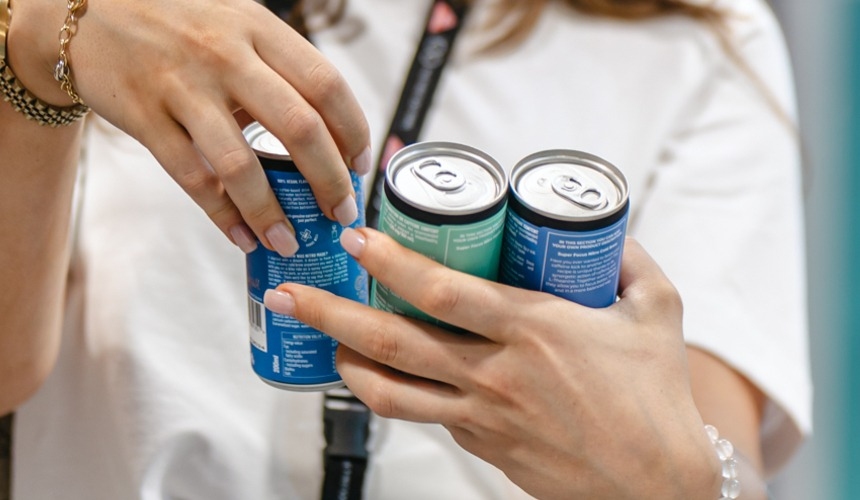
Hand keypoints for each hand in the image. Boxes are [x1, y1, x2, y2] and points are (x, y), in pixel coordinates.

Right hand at [8, 0, 370, 255]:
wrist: (88, 15)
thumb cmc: (179, 26)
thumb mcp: (236, 27)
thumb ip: (280, 70)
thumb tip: (331, 136)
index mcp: (258, 29)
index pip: (327, 85)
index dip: (354, 132)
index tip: (362, 167)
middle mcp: (226, 54)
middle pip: (300, 127)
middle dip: (330, 181)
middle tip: (342, 215)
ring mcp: (183, 86)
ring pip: (242, 163)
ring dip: (272, 213)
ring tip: (289, 243)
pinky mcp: (145, 117)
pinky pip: (192, 179)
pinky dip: (222, 216)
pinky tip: (242, 237)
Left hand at [265, 229, 721, 498]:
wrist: (657, 489)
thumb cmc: (657, 401)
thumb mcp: (658, 315)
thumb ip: (633, 262)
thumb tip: (612, 230)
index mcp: (534, 330)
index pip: (445, 291)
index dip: (392, 262)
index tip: (355, 238)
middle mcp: (496, 374)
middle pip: (394, 342)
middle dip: (330, 314)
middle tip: (288, 292)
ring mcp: (481, 416)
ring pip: (390, 391)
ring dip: (344, 363)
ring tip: (319, 338)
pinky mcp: (480, 445)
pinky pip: (421, 415)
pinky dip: (389, 392)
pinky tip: (377, 374)